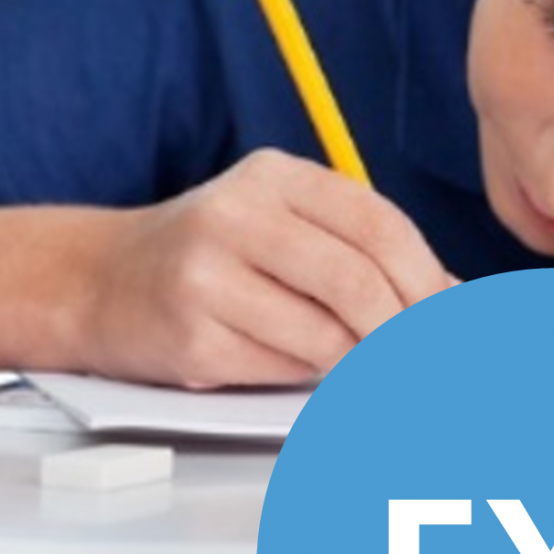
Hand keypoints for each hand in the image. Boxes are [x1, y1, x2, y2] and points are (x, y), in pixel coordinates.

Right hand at [82, 149, 459, 386]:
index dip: (426, 278)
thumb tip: (454, 297)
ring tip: (358, 360)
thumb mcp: (281, 225)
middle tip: (424, 356)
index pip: (377, 225)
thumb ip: (357, 249)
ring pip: (326, 335)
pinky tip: (299, 364)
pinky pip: (282, 368)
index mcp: (273, 177)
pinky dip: (308, 375)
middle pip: (358, 282)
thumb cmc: (211, 256)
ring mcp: (206, 276)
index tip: (452, 316)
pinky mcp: (191, 336)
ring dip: (357, 359)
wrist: (98, 282)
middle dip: (404, 330)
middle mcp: (236, 216)